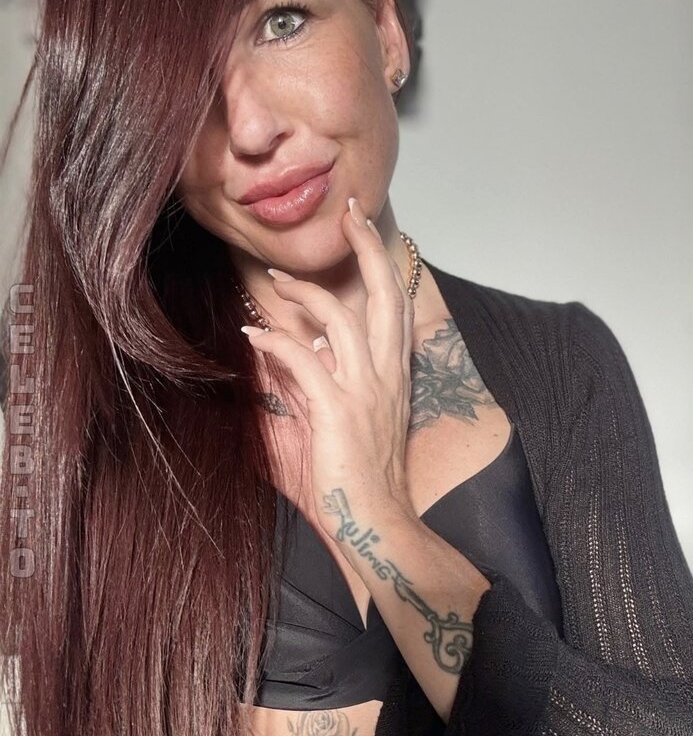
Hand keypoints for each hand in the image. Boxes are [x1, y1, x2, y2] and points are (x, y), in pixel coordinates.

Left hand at [240, 198, 417, 550]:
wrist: (378, 522)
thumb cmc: (363, 478)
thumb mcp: (344, 419)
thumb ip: (320, 379)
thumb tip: (296, 347)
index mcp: (395, 374)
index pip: (395, 306)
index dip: (384, 263)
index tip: (365, 231)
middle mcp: (387, 374)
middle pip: (385, 293)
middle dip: (368, 247)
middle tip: (350, 214)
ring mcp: (364, 389)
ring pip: (340, 317)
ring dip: (303, 292)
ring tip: (275, 280)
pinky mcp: (337, 409)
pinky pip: (302, 359)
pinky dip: (274, 341)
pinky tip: (253, 334)